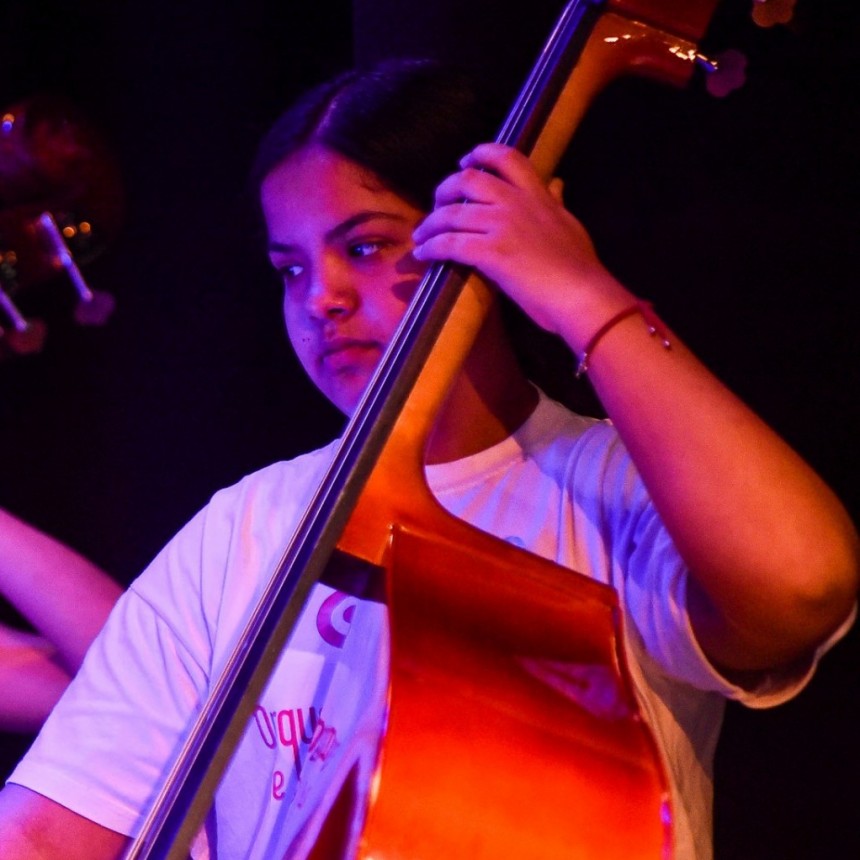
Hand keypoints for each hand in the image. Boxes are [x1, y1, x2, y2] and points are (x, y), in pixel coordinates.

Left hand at [412, 143, 629, 347]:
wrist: (582, 294)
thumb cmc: (580, 268)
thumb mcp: (570, 225)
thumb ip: (556, 203)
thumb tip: (556, 184)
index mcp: (536, 195)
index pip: (507, 157)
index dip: (480, 154)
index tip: (465, 162)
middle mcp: (515, 203)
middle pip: (467, 181)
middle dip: (444, 189)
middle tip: (437, 205)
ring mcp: (501, 226)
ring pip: (452, 214)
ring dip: (430, 225)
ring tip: (420, 236)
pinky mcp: (490, 252)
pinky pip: (449, 244)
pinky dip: (431, 248)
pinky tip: (422, 255)